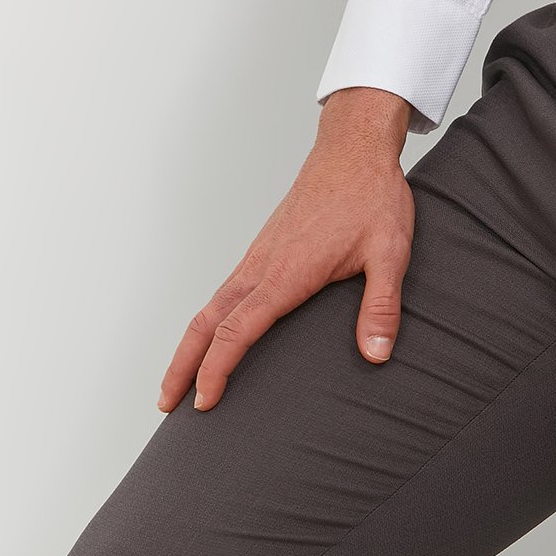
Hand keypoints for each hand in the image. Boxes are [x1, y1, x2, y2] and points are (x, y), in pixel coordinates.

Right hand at [157, 86, 415, 412]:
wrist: (353, 150)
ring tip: (177, 382)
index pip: (237, 331)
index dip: (216, 370)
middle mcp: (261, 267)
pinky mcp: (262, 253)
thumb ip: (381, 306)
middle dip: (182, 366)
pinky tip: (211, 340)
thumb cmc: (372, 198)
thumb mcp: (390, 253)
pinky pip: (223, 295)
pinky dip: (207, 325)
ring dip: (189, 347)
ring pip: (209, 309)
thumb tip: (375, 355)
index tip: (203, 402)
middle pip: (206, 324)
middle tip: (166, 404)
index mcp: (285, 274)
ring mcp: (257, 259)